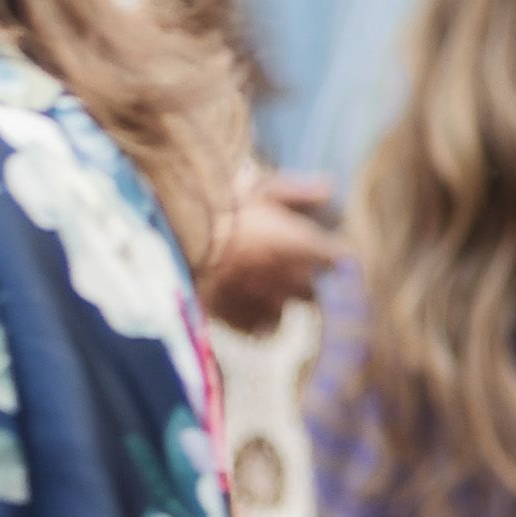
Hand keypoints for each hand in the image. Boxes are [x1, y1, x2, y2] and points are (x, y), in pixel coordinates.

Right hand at [202, 174, 341, 333]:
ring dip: (279, 299)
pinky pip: (262, 328)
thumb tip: (330, 189)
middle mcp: (291, 278)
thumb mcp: (262, 188)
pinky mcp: (241, 319)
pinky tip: (247, 303)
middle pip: (315, 289)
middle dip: (305, 280)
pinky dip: (258, 319)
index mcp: (302, 246)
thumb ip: (299, 192)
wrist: (178, 234)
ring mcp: (267, 302)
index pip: (337, 260)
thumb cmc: (221, 206)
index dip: (329, 255)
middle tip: (286, 267)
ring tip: (260, 284)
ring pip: (287, 308)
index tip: (321, 250)